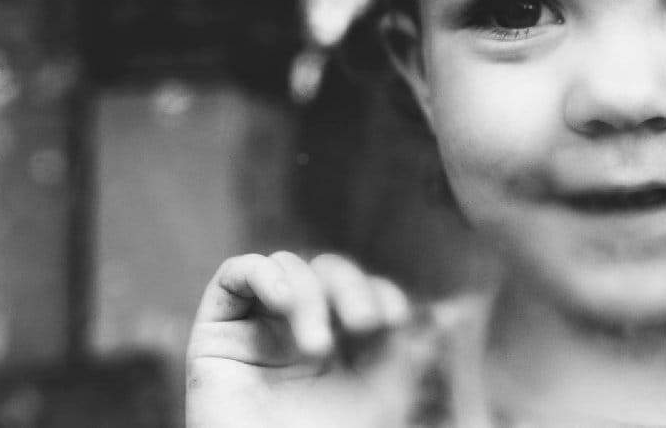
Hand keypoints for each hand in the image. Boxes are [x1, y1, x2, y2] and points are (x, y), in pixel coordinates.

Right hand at [186, 252, 422, 427]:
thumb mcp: (384, 398)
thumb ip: (409, 354)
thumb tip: (448, 315)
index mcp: (342, 345)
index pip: (365, 291)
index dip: (382, 293)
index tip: (397, 322)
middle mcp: (299, 330)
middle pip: (329, 271)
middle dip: (353, 287)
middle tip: (366, 324)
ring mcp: (258, 329)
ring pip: (287, 267)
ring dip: (310, 295)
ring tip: (317, 348)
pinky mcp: (217, 333)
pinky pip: (235, 273)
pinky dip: (263, 274)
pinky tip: (282, 301)